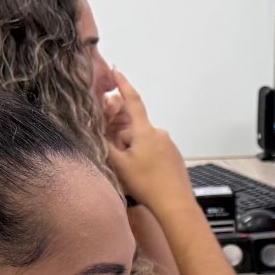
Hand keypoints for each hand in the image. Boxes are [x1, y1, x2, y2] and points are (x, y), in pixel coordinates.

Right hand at [100, 68, 191, 209]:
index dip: (122, 84)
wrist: (175, 204)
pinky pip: (154, 152)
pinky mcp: (174, 157)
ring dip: (134, 153)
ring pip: (143, 143)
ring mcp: (169, 145)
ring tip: (136, 175)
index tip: (116, 70)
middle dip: (123, 142)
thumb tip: (99, 132)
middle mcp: (160, 133)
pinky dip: (146, 160)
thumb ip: (106, 145)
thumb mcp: (119, 164)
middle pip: (133, 130)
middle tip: (121, 163)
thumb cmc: (148, 184)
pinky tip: (146, 177)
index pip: (132, 100)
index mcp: (145, 131)